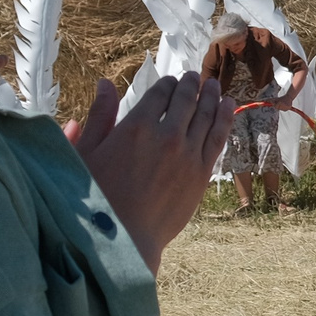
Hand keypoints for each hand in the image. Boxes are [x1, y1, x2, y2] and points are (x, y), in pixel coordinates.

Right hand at [65, 72, 234, 271]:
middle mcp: (165, 135)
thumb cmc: (96, 198)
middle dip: (191, 85)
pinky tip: (228, 106)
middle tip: (195, 77)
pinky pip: (217, 137)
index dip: (167, 84)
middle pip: (185, 100)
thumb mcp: (86, 153)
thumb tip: (104, 83)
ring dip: (211, 96)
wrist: (124, 238)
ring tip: (214, 86)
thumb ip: (99, 115)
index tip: (172, 80)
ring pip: (205, 115)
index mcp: (134, 126)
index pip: (159, 94)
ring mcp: (187, 154)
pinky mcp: (201, 173)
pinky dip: (225, 118)